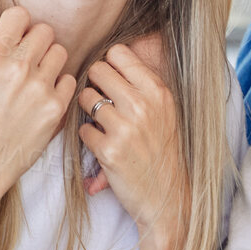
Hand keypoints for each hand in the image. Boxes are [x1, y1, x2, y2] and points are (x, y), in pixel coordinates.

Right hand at [0, 6, 74, 208]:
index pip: (20, 14)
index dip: (19, 23)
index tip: (18, 35)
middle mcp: (16, 68)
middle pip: (45, 30)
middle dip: (37, 41)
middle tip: (31, 56)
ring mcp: (38, 87)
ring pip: (60, 52)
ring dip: (50, 61)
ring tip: (39, 76)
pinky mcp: (55, 107)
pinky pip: (69, 79)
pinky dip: (60, 85)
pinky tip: (46, 95)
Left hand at [77, 42, 187, 234]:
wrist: (168, 196)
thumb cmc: (163, 150)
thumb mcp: (165, 112)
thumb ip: (143, 86)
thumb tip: (109, 60)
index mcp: (158, 92)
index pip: (119, 53)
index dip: (109, 64)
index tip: (111, 79)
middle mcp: (142, 105)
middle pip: (97, 70)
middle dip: (94, 84)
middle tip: (102, 100)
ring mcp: (125, 128)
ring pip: (85, 98)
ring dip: (88, 110)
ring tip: (102, 123)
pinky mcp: (108, 151)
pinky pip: (82, 130)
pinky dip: (88, 137)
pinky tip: (102, 145)